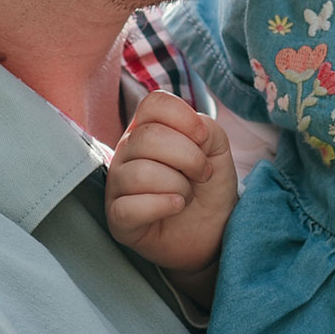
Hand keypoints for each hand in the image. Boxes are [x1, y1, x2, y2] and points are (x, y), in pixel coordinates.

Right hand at [105, 90, 236, 298]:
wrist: (212, 230)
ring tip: (186, 195)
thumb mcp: (217, 150)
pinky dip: (162, 206)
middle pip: (147, 137)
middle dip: (188, 157)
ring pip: (140, 173)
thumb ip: (207, 129)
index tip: (204, 139)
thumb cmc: (208, 185)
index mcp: (148, 127)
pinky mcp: (117, 216)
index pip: (154, 103)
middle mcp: (127, 150)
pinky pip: (130, 207)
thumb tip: (194, 133)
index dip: (183, 117)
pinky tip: (176, 207)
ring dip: (178, 186)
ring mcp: (118, 183)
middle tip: (203, 174)